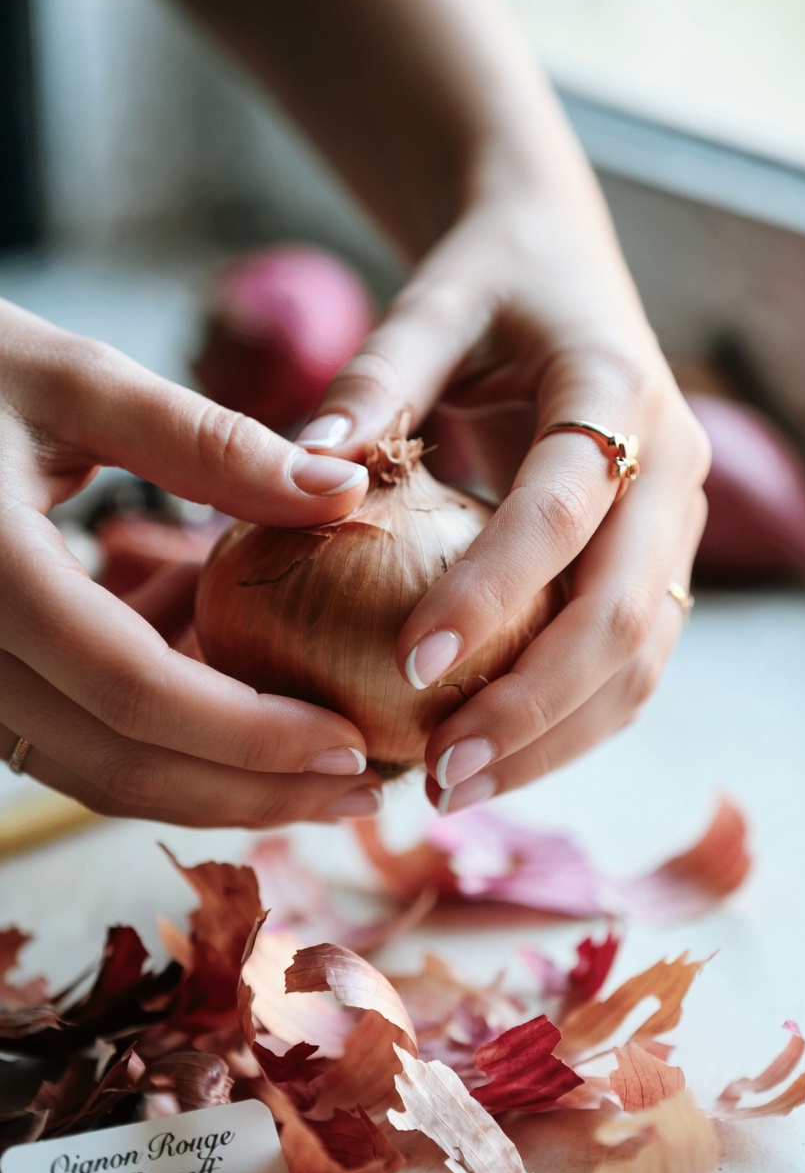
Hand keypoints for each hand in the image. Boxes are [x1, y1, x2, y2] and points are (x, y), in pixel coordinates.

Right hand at [0, 300, 382, 825]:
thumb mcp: (72, 379)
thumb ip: (206, 442)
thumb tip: (344, 491)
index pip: (134, 692)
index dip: (252, 735)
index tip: (353, 743)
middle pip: (120, 765)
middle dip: (252, 793)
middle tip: (363, 791)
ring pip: (97, 770)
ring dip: (217, 782)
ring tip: (327, 770)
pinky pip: (77, 734)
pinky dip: (168, 732)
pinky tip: (243, 694)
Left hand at [294, 186, 710, 811]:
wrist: (565, 268)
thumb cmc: (490, 285)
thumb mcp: (433, 305)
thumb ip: (377, 378)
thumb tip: (307, 461)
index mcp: (618, 394)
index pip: (562, 515)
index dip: (493, 596)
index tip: (409, 667)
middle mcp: (671, 469)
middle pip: (625, 615)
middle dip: (533, 708)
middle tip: (437, 774)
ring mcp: (676, 525)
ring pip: (641, 662)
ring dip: (556, 739)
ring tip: (457, 790)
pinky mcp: (660, 564)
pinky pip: (631, 664)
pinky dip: (568, 722)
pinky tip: (493, 757)